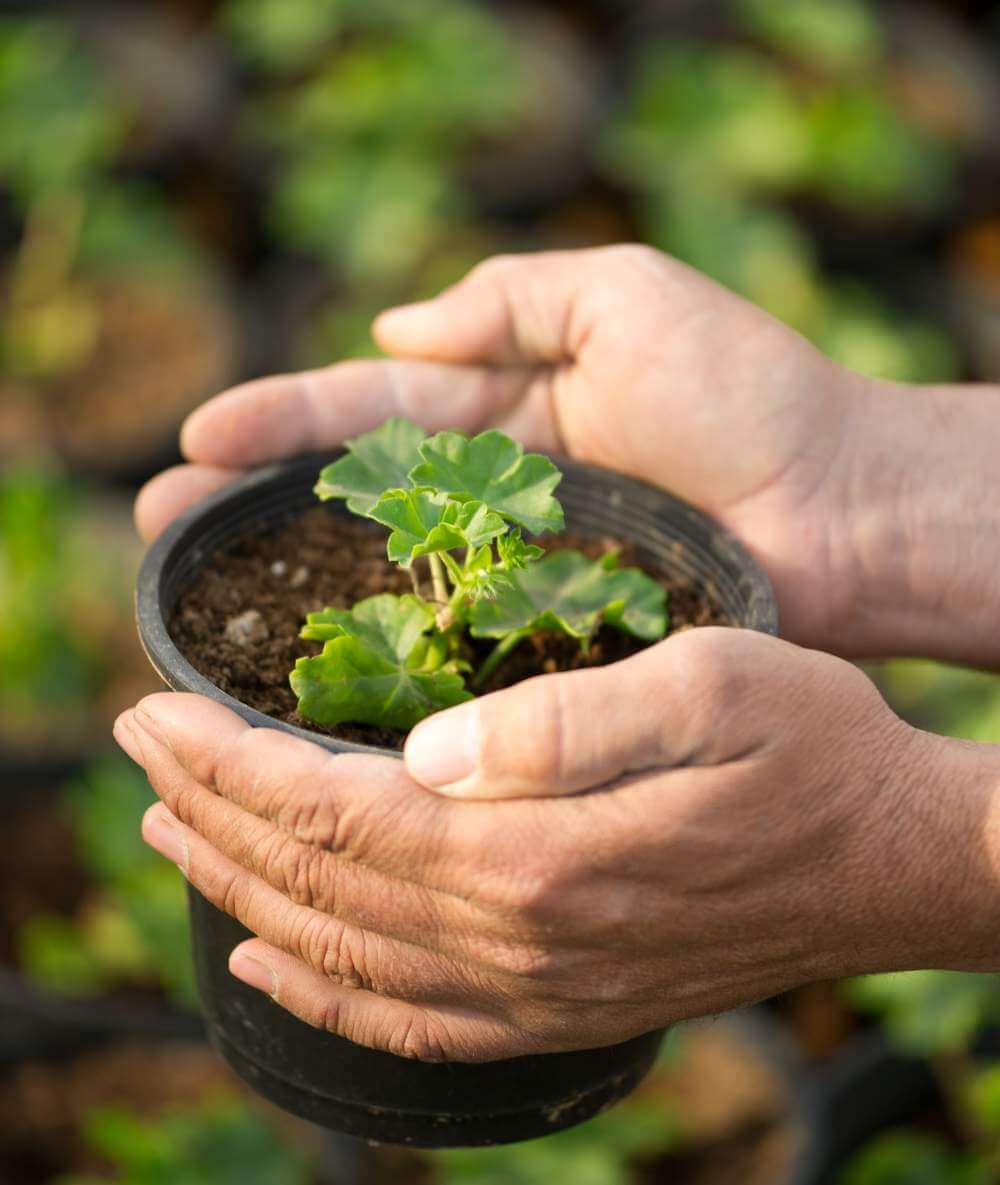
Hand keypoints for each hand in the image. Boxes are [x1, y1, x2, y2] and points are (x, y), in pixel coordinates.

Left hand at [114, 627, 998, 1061]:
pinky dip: (320, 997)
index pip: (339, 808)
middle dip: (211, 813)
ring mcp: (542, 990)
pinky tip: (264, 966)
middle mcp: (526, 941)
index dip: (232, 761)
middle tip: (137, 752)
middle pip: (321, 883)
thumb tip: (429, 751)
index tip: (156, 708)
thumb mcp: (710, 683)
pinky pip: (412, 1022)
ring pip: (344, 953)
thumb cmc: (814, 746)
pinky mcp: (566, 1005)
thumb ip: (565, 723)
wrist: (900, 859)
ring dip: (241, 893)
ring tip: (168, 838)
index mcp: (545, 854)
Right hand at [137, 245, 872, 651]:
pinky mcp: (548, 638)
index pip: (368, 406)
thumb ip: (513, 297)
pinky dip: (381, 657)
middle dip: (250, 505)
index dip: (281, 420)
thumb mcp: (626, 298)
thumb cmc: (748, 394)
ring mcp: (514, 570)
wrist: (844, 509)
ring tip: (196, 602)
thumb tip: (394, 324)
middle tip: (158, 524)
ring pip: (380, 577)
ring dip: (288, 587)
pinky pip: (449, 646)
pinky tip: (313, 674)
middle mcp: (493, 491)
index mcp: (504, 405)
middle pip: (348, 496)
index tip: (198, 438)